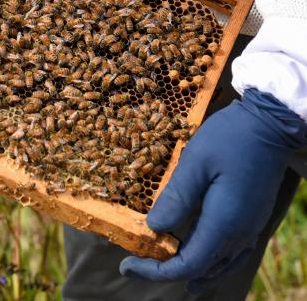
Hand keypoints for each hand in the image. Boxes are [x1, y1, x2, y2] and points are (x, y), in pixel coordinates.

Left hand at [120, 88, 306, 291]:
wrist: (270, 125)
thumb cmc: (229, 137)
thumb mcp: (195, 162)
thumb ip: (176, 197)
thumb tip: (153, 227)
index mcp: (223, 222)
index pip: (188, 264)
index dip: (155, 270)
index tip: (127, 264)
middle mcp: (239, 233)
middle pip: (201, 269)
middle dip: (165, 271)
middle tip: (133, 264)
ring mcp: (249, 228)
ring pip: (218, 265)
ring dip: (188, 270)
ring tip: (159, 269)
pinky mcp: (251, 218)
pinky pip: (231, 254)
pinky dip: (210, 263)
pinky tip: (199, 259)